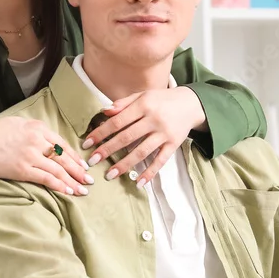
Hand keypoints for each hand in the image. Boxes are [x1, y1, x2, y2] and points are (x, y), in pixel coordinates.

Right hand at [0, 116, 93, 195]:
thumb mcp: (15, 123)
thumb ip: (30, 128)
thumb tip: (41, 136)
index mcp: (36, 127)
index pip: (61, 143)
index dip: (74, 156)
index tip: (82, 164)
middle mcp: (37, 140)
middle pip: (64, 157)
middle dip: (79, 170)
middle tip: (89, 179)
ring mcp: (31, 155)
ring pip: (59, 169)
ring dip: (73, 181)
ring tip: (83, 190)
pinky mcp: (24, 169)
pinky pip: (47, 178)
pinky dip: (60, 186)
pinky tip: (68, 192)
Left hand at [82, 88, 205, 186]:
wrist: (191, 104)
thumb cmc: (162, 99)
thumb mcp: (143, 95)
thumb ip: (123, 103)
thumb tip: (104, 112)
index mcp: (143, 105)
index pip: (117, 121)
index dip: (101, 133)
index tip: (87, 143)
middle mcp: (153, 119)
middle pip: (127, 137)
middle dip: (108, 150)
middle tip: (92, 161)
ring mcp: (164, 133)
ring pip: (141, 151)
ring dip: (124, 164)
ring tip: (110, 174)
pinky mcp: (174, 144)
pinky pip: (160, 161)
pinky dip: (149, 173)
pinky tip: (138, 182)